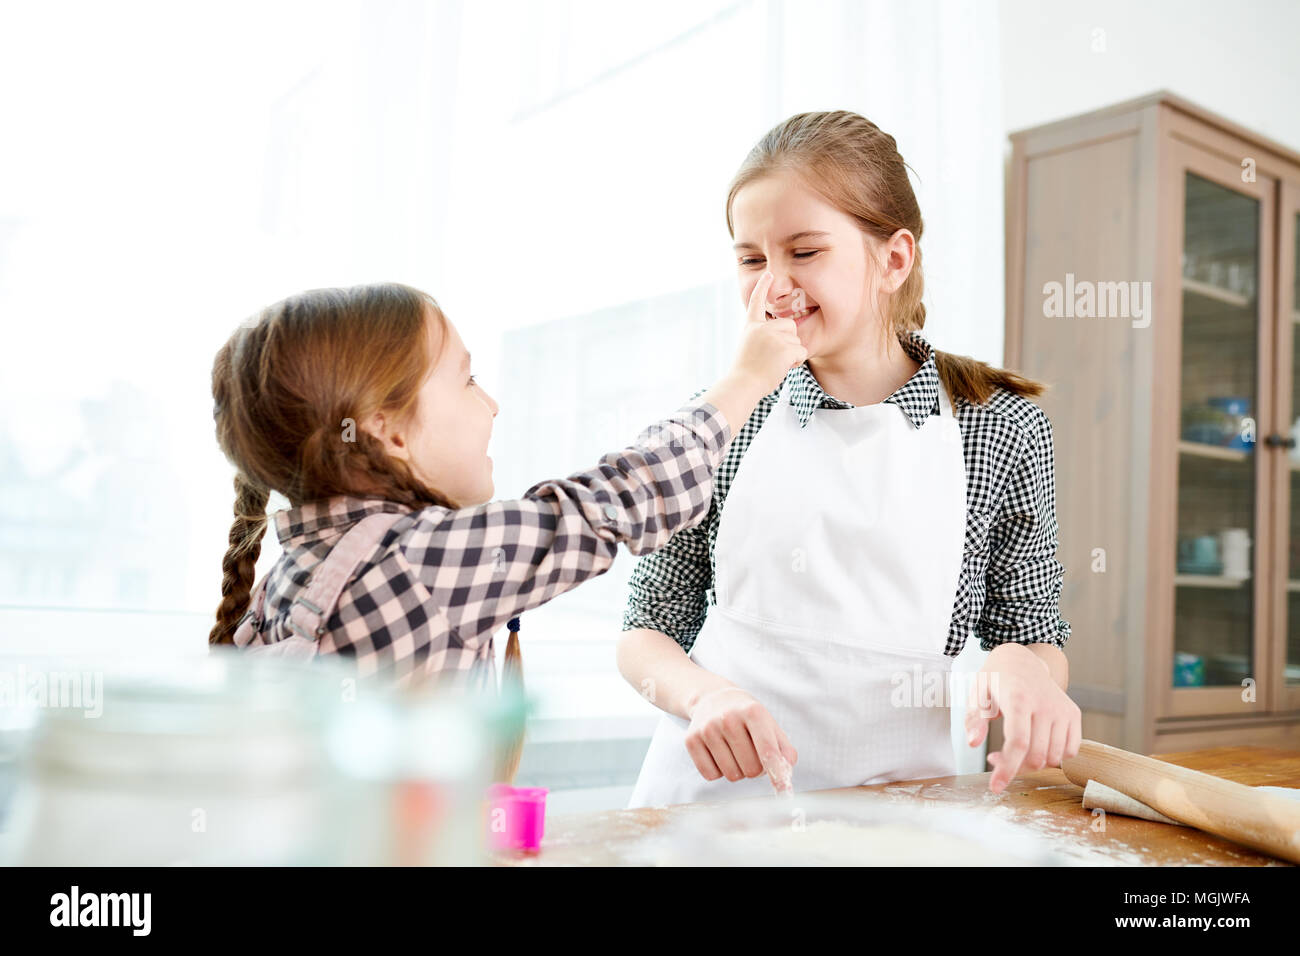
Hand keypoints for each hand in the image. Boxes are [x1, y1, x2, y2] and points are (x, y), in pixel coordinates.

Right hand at [685, 686, 797, 792]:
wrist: (712, 698)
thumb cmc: (747, 716)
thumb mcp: (769, 724)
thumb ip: (783, 749)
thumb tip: (785, 772)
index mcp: (753, 711)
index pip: (768, 751)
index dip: (777, 774)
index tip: (784, 792)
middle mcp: (728, 718)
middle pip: (751, 770)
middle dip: (756, 769)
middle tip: (751, 753)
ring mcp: (707, 728)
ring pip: (732, 775)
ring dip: (738, 771)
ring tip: (735, 752)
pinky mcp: (691, 740)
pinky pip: (710, 775)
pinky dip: (718, 771)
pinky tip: (719, 754)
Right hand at [727, 271, 807, 394]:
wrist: (743, 384)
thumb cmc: (746, 371)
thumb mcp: (749, 346)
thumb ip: (763, 336)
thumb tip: (786, 333)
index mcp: (752, 327)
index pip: (757, 302)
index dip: (763, 287)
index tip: (769, 274)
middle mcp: (763, 328)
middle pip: (789, 326)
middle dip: (789, 340)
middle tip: (774, 356)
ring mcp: (774, 337)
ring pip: (796, 340)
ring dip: (792, 354)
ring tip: (775, 364)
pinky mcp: (785, 349)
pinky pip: (801, 352)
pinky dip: (796, 363)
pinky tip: (782, 368)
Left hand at [964, 643, 1080, 792]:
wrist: (1022, 660)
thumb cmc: (995, 679)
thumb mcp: (977, 693)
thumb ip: (974, 719)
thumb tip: (972, 743)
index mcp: (1018, 698)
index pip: (1018, 743)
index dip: (1007, 769)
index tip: (995, 788)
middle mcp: (1045, 704)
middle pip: (1036, 756)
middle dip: (1015, 767)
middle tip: (995, 759)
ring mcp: (1062, 710)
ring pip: (1054, 758)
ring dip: (1033, 764)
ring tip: (1014, 750)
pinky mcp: (1073, 714)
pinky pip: (1070, 751)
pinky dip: (1054, 757)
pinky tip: (1035, 745)